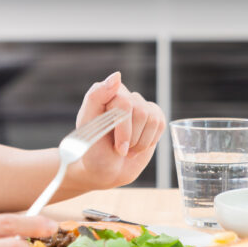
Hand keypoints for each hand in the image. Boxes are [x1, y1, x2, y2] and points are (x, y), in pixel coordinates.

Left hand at [75, 72, 165, 188]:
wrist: (106, 170)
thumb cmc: (93, 150)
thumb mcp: (88, 126)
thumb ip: (96, 97)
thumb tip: (117, 75)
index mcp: (105, 93)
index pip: (124, 102)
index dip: (123, 129)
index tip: (118, 147)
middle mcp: (124, 95)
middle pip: (139, 112)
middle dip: (130, 137)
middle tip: (119, 150)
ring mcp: (140, 105)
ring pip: (151, 119)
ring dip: (139, 143)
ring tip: (127, 149)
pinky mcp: (153, 116)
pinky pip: (160, 124)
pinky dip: (149, 141)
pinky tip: (137, 146)